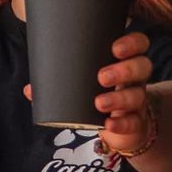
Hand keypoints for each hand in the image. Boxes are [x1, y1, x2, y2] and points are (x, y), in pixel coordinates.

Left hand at [22, 32, 153, 152]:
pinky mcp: (136, 123)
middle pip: (142, 67)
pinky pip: (134, 123)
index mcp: (124, 61)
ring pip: (137, 95)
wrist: (121, 128)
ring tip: (98, 102)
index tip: (114, 48)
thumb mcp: (82, 86)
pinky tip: (109, 124)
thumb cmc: (99, 95)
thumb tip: (29, 89)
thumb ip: (58, 84)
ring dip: (119, 98)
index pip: (139, 44)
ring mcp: (138, 101)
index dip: (132, 43)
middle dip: (124, 70)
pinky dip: (121, 124)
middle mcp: (135, 79)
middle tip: (101, 76)